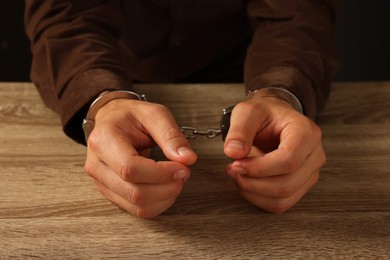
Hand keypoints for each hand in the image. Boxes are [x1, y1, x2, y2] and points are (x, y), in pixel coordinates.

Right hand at [83, 99, 196, 218]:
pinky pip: (137, 210)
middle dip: (167, 187)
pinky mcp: (111, 194)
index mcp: (104, 141)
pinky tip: (167, 188)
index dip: (161, 173)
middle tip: (184, 172)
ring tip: (176, 179)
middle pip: (134, 193)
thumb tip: (188, 159)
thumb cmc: (131, 117)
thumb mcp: (154, 114)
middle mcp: (97, 166)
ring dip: (165, 197)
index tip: (182, 167)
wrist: (111, 121)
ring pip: (137, 206)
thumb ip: (171, 135)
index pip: (130, 169)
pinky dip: (159, 203)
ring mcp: (102, 183)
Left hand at [224, 92, 325, 212]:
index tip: (235, 164)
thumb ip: (239, 130)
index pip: (288, 160)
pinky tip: (247, 182)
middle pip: (286, 184)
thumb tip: (233, 152)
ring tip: (237, 175)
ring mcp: (311, 173)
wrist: (275, 119)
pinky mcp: (301, 185)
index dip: (259, 168)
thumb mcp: (248, 112)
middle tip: (231, 169)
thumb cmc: (264, 114)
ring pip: (283, 198)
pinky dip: (258, 198)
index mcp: (306, 132)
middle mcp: (314, 154)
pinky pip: (281, 203)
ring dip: (253, 192)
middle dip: (253, 182)